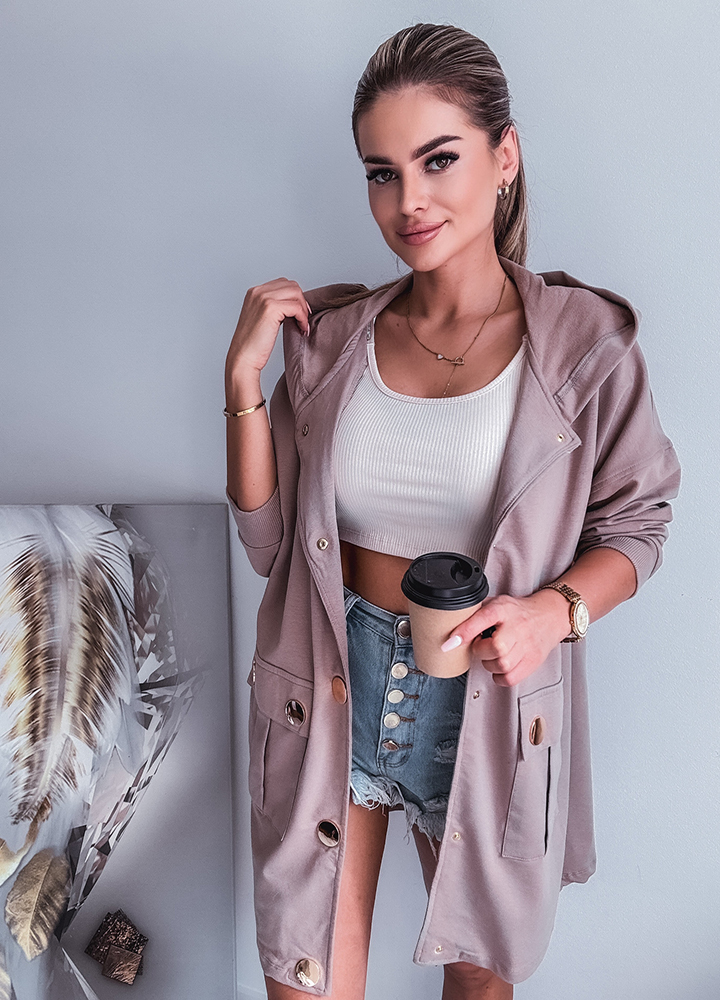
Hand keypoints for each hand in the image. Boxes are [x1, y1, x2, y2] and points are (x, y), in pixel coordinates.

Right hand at [225, 278, 311, 393]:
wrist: (243, 359)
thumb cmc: (253, 345)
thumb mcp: (262, 319)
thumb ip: (275, 307)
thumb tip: (296, 304)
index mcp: (254, 292)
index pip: (284, 283)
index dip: (296, 298)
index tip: (300, 314)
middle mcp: (258, 291)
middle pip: (292, 286)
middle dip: (302, 302)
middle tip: (303, 320)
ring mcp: (263, 298)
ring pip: (296, 294)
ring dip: (303, 310)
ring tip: (302, 326)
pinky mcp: (270, 308)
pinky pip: (297, 307)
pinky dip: (303, 318)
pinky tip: (301, 329)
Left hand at [440, 590, 570, 687]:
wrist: (549, 616)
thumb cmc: (517, 611)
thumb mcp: (496, 603)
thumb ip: (475, 613)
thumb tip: (449, 625)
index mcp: (503, 609)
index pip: (483, 618)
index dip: (464, 632)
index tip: (448, 643)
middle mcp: (517, 627)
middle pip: (496, 647)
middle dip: (481, 650)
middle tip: (481, 644)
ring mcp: (527, 646)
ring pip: (503, 665)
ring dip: (489, 664)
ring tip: (491, 654)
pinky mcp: (532, 661)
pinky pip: (510, 678)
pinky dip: (499, 676)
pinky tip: (499, 666)